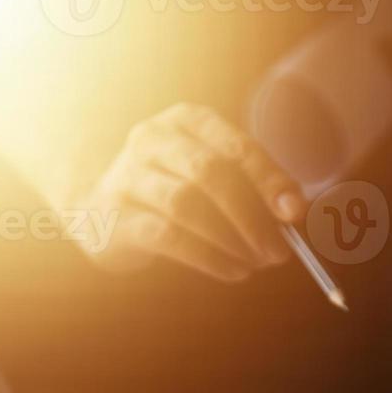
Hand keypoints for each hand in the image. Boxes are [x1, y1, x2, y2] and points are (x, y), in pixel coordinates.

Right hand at [81, 103, 305, 279]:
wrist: (96, 206)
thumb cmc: (172, 187)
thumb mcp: (210, 174)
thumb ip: (251, 188)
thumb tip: (294, 216)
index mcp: (187, 120)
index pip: (236, 146)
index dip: (269, 180)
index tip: (295, 213)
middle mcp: (153, 138)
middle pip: (211, 173)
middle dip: (252, 216)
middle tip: (279, 251)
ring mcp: (127, 175)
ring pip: (187, 205)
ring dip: (231, 239)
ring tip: (257, 263)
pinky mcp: (115, 216)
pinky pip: (169, 237)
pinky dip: (208, 258)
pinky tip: (233, 271)